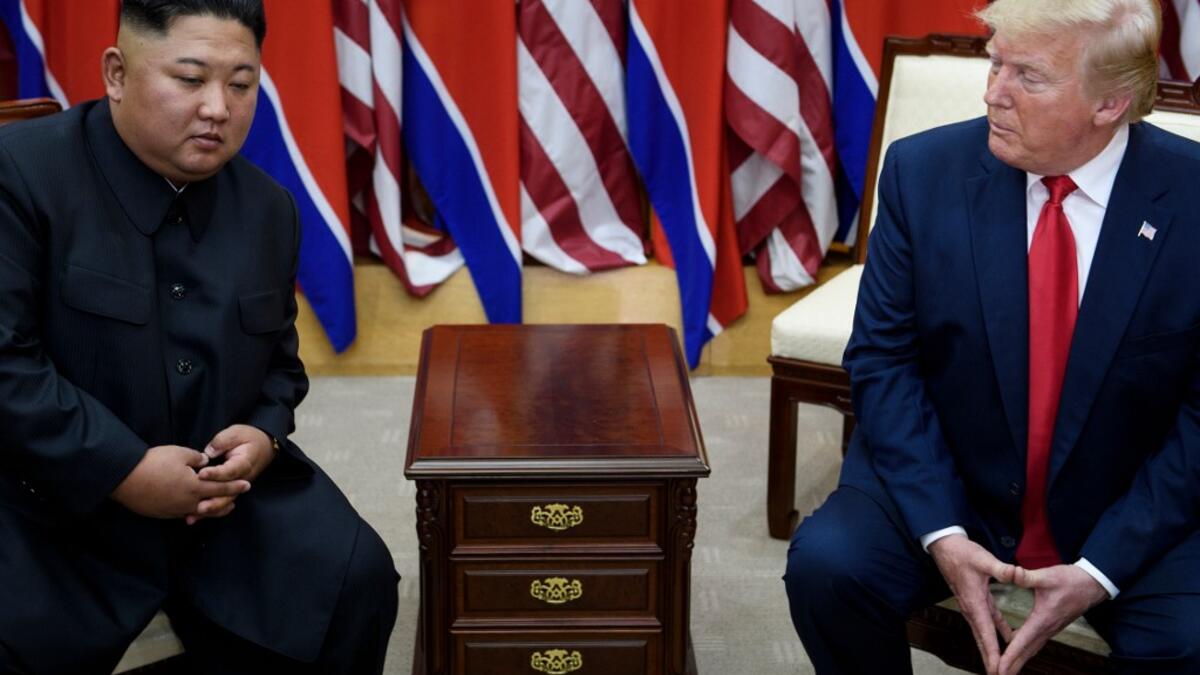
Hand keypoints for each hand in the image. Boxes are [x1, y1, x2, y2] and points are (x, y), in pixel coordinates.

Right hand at [111, 445, 250, 518]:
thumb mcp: (180, 453)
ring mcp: (174, 510)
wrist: (125, 478)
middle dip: (226, 501)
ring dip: (211, 510)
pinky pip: (182, 514)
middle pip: (213, 505)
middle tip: (237, 500)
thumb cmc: (154, 462)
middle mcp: (187, 503)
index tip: (247, 485)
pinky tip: (195, 509)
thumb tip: (205, 462)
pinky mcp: (162, 514)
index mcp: (195, 487)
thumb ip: (197, 459)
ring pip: (198, 512)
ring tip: (220, 507)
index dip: (235, 486)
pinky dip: (192, 511)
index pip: (221, 488)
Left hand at [188, 424, 276, 523]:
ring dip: (210, 510)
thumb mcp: (237, 433)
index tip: (201, 474)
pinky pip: (221, 502)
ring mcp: (237, 487)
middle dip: (213, 501)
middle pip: (228, 493)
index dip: (216, 473)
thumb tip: (208, 452)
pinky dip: (208, 511)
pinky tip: (193, 517)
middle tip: (198, 507)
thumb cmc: (249, 438)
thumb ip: (223, 441)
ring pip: (225, 502)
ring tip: (193, 516)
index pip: (230, 470)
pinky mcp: (231, 490)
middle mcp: (242, 478)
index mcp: (244, 462)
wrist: (264, 446)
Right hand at [929, 535, 1016, 674]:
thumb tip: (1018, 574)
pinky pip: (987, 622)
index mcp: (974, 602)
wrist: (945, 546)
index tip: (997, 669)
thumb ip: (1003, 569)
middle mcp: (971, 608)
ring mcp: (972, 606)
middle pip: (982, 640)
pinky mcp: (974, 601)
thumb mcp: (984, 559)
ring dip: (991, 650)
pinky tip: (1006, 638)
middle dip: (990, 659)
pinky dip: (995, 633)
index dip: (992, 652)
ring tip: (999, 665)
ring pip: (983, 633)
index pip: (985, 632)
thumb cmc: (962, 553)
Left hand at [997, 564, 1107, 674]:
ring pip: (1031, 649)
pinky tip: (1017, 652)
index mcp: (1043, 619)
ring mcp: (1050, 629)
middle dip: (1012, 666)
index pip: (1022, 641)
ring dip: (1018, 661)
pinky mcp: (1052, 626)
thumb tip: (1011, 573)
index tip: (999, 667)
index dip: (1010, 656)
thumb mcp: (1047, 576)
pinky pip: (1035, 643)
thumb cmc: (1071, 580)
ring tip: (1005, 671)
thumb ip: (1027, 576)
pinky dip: (1025, 651)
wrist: (1093, 584)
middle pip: (1026, 652)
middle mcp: (1047, 628)